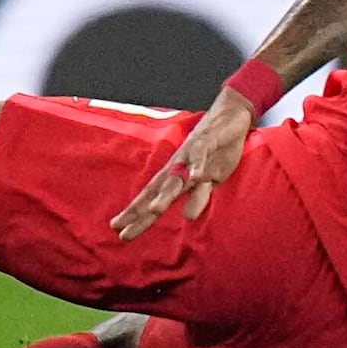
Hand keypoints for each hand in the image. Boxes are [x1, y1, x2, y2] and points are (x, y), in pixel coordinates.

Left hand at [110, 88, 254, 237]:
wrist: (229, 117)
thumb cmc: (214, 152)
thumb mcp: (208, 181)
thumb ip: (197, 197)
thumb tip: (187, 217)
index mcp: (175, 176)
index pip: (151, 198)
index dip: (135, 214)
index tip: (117, 230)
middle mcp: (177, 166)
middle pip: (156, 191)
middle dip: (139, 210)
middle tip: (121, 227)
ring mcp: (189, 155)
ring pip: (175, 177)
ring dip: (165, 194)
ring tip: (154, 210)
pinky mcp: (206, 143)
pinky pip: (201, 155)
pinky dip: (198, 165)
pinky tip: (196, 177)